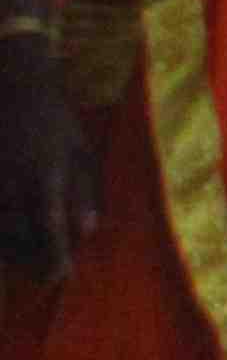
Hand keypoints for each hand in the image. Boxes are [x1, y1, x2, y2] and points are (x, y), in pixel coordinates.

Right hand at [0, 51, 91, 276]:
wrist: (13, 83)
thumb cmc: (53, 118)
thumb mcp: (80, 149)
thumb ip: (85, 190)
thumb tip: (87, 229)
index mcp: (46, 173)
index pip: (51, 225)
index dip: (54, 254)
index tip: (60, 276)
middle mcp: (14, 179)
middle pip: (17, 234)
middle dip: (29, 260)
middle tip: (44, 276)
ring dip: (9, 249)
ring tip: (23, 263)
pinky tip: (7, 239)